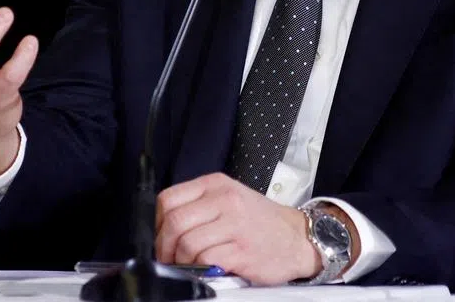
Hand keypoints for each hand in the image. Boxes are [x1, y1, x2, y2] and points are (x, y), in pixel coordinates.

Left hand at [154, 173, 320, 285]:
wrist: (297, 237)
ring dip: (181, 261)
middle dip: (164, 246)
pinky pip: (206, 261)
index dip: (156, 223)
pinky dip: (201, 269)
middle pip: (174, 222)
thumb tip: (163, 227)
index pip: (168, 199)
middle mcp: (225, 200)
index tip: (160, 237)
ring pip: (187, 243)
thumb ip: (199, 206)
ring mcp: (234, 225)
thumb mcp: (230, 198)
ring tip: (188, 264)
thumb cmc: (261, 221)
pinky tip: (208, 268)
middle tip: (168, 258)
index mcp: (216, 185)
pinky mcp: (241, 250)